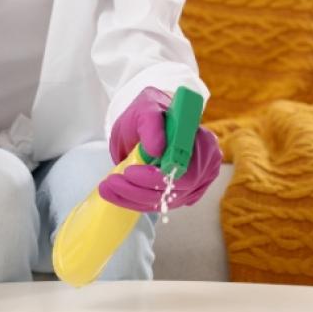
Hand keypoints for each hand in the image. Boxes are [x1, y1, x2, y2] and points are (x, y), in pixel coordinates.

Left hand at [101, 87, 221, 211]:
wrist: (148, 124)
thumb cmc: (150, 113)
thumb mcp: (146, 107)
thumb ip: (151, 122)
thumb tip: (157, 148)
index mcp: (205, 143)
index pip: (187, 170)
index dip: (158, 176)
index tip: (129, 172)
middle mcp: (206, 167)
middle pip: (176, 190)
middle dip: (139, 190)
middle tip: (111, 183)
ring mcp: (196, 184)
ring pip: (164, 201)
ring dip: (131, 198)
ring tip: (107, 187)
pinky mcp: (182, 195)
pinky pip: (158, 204)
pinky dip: (134, 201)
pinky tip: (115, 193)